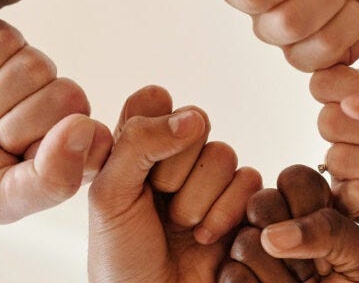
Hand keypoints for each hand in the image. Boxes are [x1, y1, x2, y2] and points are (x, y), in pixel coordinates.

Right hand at [0, 19, 111, 223]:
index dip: (55, 148)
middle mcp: (48, 107)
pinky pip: (3, 39)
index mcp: (61, 149)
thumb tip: (87, 127)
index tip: (15, 161)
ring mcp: (21, 70)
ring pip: (36, 66)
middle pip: (68, 96)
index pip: (94, 136)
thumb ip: (53, 178)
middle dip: (14, 123)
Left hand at [88, 86, 262, 281]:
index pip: (154, 101)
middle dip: (174, 171)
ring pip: (223, 153)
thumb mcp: (110, 195)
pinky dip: (225, 212)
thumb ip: (138, 143)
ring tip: (181, 228)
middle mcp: (174, 158)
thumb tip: (192, 117)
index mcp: (135, 148)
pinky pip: (248, 180)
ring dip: (199, 197)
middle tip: (158, 206)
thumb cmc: (122, 257)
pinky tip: (206, 238)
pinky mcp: (241, 204)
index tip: (137, 168)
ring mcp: (209, 181)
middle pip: (194, 123)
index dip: (151, 129)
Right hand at [222, 165, 358, 282]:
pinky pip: (233, 275)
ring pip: (247, 243)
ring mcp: (249, 248)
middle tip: (314, 272)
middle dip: (293, 244)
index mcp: (310, 207)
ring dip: (280, 277)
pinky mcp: (232, 277)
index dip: (308, 205)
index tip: (329, 240)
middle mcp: (275, 221)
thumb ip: (332, 230)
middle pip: (262, 203)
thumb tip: (272, 236)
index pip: (295, 178)